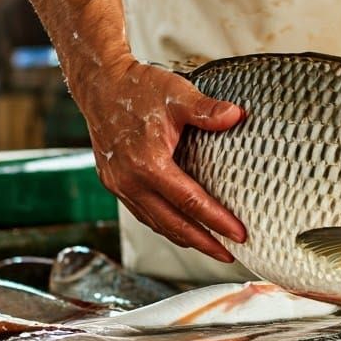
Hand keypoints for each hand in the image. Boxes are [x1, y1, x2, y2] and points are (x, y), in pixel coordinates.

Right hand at [80, 58, 246, 262]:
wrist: (100, 85)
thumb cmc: (139, 88)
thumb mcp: (177, 95)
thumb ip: (207, 110)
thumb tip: (237, 115)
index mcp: (147, 164)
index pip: (190, 202)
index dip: (217, 221)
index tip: (239, 235)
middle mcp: (130, 181)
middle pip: (173, 223)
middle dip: (203, 243)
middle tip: (229, 256)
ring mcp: (119, 185)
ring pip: (156, 222)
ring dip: (184, 238)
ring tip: (210, 247)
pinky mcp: (114, 183)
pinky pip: (143, 213)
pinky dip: (164, 224)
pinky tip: (180, 228)